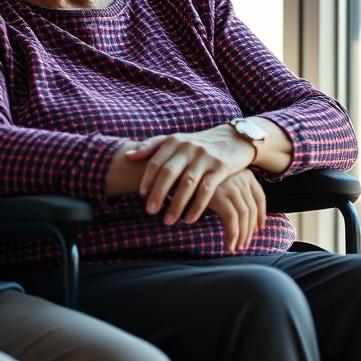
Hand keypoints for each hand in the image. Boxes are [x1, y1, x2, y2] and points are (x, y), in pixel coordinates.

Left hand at [126, 125, 259, 226]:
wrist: (233, 139)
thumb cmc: (198, 145)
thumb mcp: (176, 141)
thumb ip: (152, 147)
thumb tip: (127, 156)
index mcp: (175, 141)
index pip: (156, 161)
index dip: (147, 179)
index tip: (142, 195)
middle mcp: (188, 147)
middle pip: (169, 172)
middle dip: (158, 194)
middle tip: (150, 212)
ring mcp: (205, 157)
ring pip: (187, 183)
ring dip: (176, 204)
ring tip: (168, 221)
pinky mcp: (221, 168)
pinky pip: (206, 190)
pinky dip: (197, 206)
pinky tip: (189, 220)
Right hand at [204, 170, 267, 251]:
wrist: (180, 174)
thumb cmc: (200, 181)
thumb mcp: (223, 183)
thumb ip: (236, 195)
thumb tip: (248, 221)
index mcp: (245, 173)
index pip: (260, 197)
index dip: (261, 215)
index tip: (259, 229)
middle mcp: (240, 177)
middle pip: (252, 208)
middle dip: (249, 230)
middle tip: (245, 244)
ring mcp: (230, 185)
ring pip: (243, 215)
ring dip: (242, 235)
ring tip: (237, 247)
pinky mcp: (219, 195)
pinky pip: (231, 219)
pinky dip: (232, 235)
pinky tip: (229, 245)